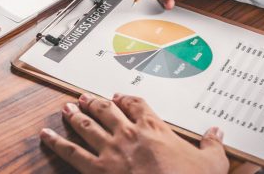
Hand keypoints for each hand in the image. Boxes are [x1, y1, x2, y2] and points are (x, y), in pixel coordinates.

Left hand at [40, 93, 227, 173]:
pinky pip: (72, 152)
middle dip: (94, 102)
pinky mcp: (98, 169)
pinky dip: (57, 142)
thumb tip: (217, 133)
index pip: (137, 104)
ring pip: (86, 125)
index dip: (127, 99)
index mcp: (154, 128)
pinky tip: (46, 135)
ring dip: (75, 115)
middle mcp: (129, 134)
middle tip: (84, 96)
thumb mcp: (212, 162)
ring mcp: (111, 151)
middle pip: (107, 110)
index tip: (120, 96)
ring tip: (66, 108)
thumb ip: (212, 145)